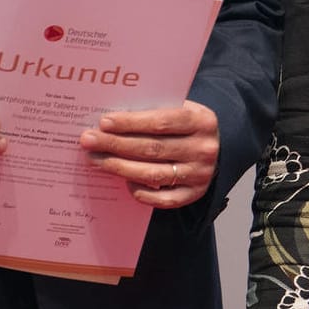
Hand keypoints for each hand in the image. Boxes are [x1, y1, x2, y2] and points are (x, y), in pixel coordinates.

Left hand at [79, 100, 219, 208]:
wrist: (218, 146)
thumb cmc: (188, 125)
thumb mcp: (182, 108)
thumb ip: (155, 111)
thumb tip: (112, 121)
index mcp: (202, 121)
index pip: (161, 122)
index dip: (130, 122)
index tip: (104, 122)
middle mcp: (204, 149)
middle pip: (152, 148)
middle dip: (116, 144)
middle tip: (89, 141)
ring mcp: (200, 174)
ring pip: (152, 174)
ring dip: (119, 167)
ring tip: (96, 160)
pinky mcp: (195, 194)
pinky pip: (162, 199)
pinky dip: (140, 191)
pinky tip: (123, 182)